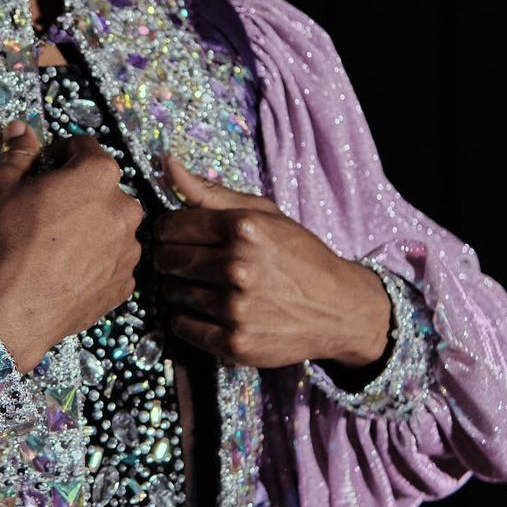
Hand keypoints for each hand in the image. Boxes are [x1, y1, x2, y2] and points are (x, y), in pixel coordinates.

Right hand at [0, 122, 144, 372]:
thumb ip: (18, 154)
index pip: (87, 148)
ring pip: (113, 228)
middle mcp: (124, 209)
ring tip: (59, 246)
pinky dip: (97, 263)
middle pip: (105, 189)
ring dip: (94, 228)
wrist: (13, 309)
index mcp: (98, 176)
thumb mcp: (1, 188)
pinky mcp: (124, 284)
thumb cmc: (6, 241)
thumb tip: (21, 129)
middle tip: (50, 210)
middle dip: (82, 193)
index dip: (63, 153)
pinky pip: (113, 263)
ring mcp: (128, 250)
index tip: (48, 167)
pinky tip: (69, 271)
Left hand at [154, 157, 389, 369]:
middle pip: (166, 260)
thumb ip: (209, 192)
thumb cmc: (299, 256)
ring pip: (171, 293)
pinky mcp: (235, 343)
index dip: (170, 230)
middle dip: (171, 258)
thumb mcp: (263, 214)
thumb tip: (166, 163)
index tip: (179, 236)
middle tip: (190, 262)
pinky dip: (187, 318)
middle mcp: (237, 267)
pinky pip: (181, 326)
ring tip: (205, 285)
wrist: (340, 309)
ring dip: (180, 288)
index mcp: (243, 228)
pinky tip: (208, 310)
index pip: (170, 225)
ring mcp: (236, 308)